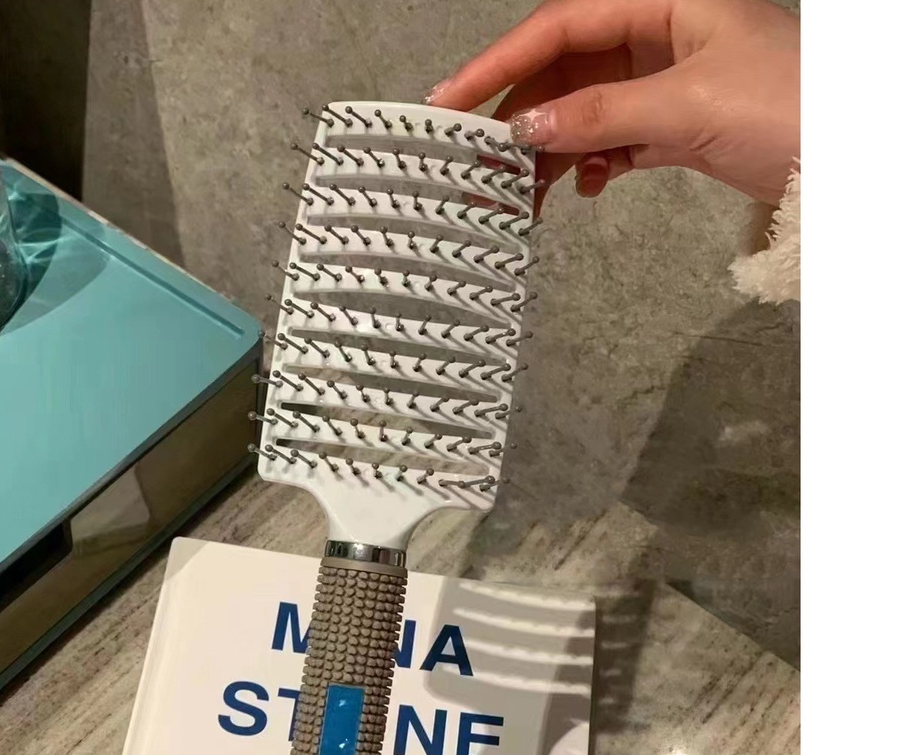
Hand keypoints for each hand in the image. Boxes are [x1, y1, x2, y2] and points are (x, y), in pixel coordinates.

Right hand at [425, 0, 798, 207]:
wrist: (846, 164)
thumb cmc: (786, 109)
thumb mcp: (687, 106)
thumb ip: (600, 115)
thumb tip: (524, 130)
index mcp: (661, 2)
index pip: (560, 27)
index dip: (499, 64)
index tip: (448, 102)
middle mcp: (656, 34)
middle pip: (564, 72)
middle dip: (521, 119)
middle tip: (476, 164)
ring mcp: (663, 81)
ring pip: (583, 112)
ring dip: (551, 153)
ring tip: (522, 195)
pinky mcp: (673, 124)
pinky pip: (611, 140)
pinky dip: (592, 164)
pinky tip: (585, 188)